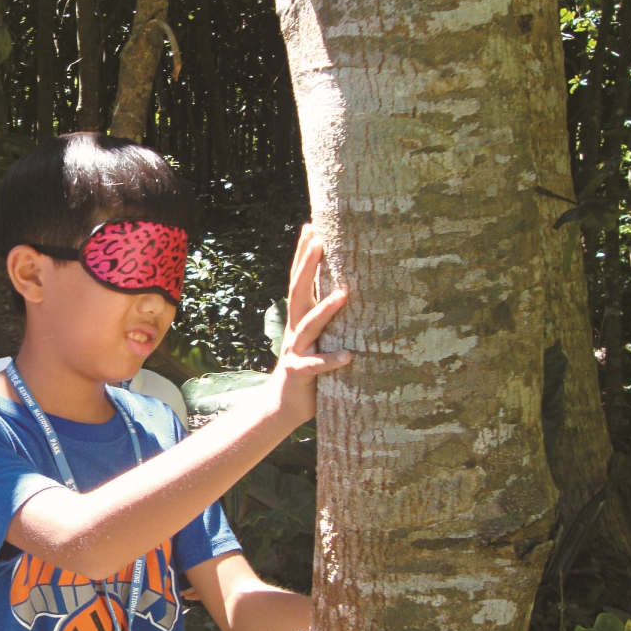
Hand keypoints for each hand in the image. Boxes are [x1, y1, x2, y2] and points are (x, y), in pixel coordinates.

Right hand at [272, 224, 350, 425]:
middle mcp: (294, 329)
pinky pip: (317, 365)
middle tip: (319, 240)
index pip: (299, 279)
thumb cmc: (307, 367)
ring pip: (310, 325)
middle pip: (299, 291)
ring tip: (343, 294)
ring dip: (326, 309)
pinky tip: (349, 356)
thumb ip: (324, 315)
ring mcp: (296, 350)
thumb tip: (346, 287)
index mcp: (298, 318)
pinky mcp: (300, 372)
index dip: (302, 253)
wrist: (281, 404)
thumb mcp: (314, 337)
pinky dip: (332, 360)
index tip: (311, 226)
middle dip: (308, 265)